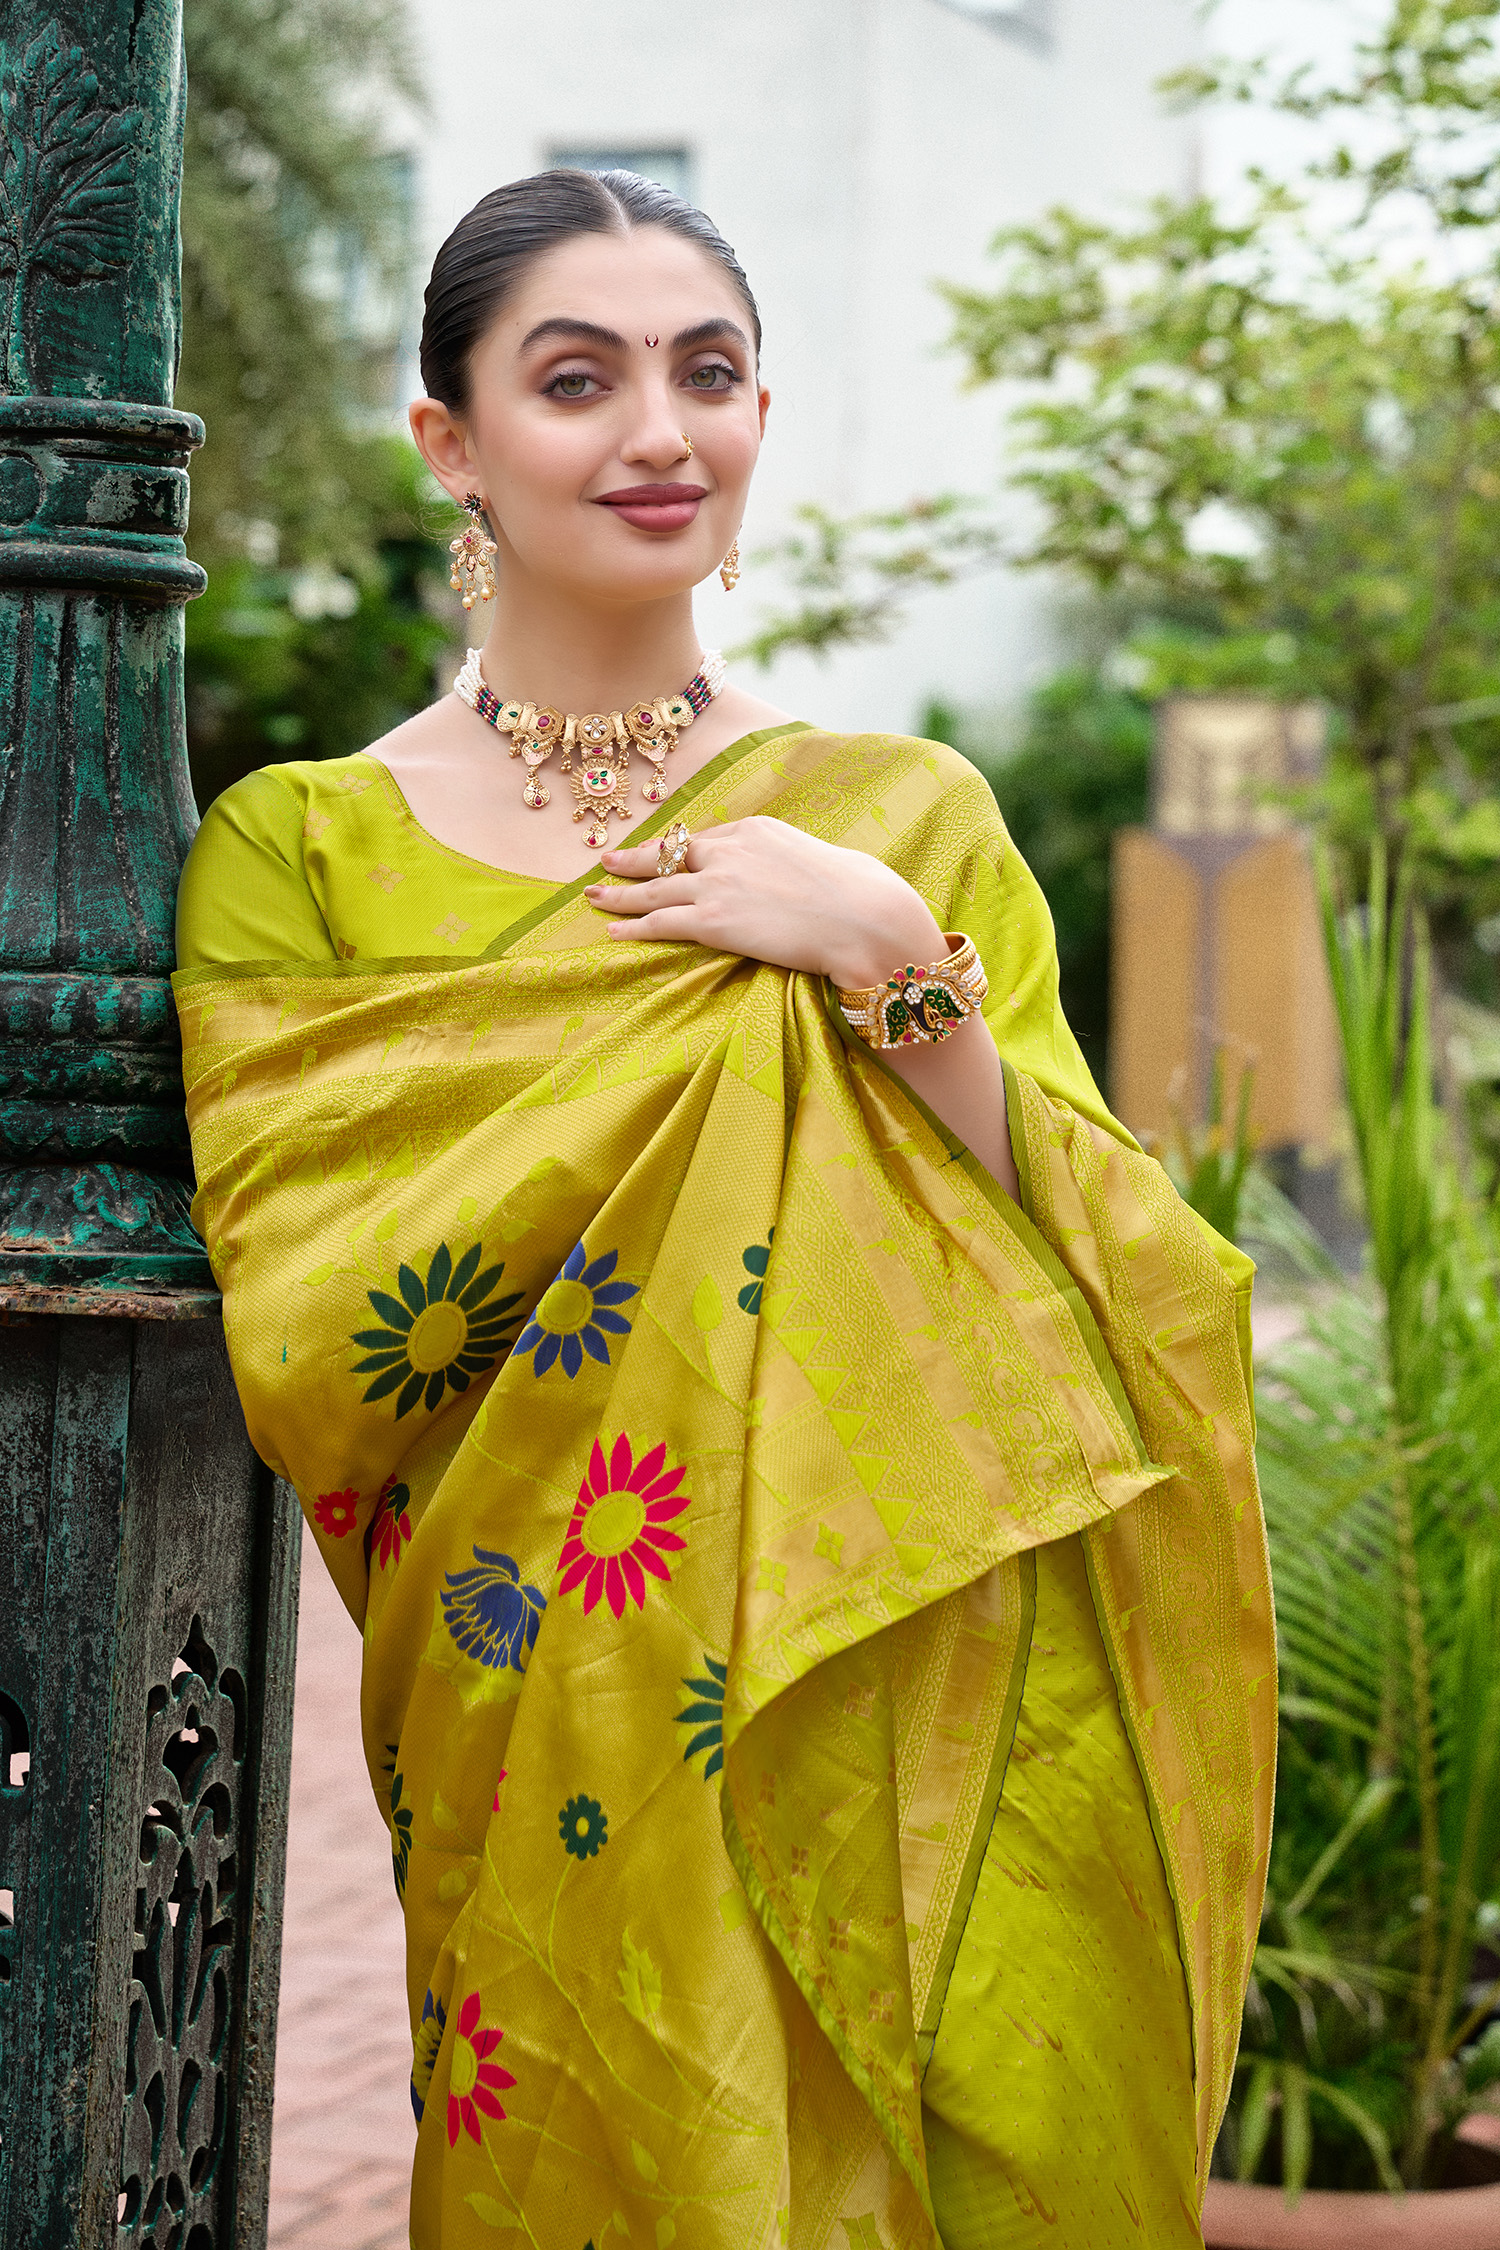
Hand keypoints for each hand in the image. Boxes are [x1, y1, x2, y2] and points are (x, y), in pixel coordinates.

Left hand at [585, 816, 946, 989]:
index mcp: (754, 830)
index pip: (706, 841)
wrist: (862, 916)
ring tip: (594, 896)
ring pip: (654, 890)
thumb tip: (798, 877)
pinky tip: (614, 929)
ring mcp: (717, 886)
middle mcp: (728, 851)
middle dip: (634, 861)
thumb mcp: (821, 858)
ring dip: (620, 893)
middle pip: (668, 857)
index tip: (662, 858)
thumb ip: (793, 862)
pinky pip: (661, 922)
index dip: (679, 853)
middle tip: (606, 863)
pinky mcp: (714, 922)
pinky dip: (633, 926)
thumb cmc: (858, 891)